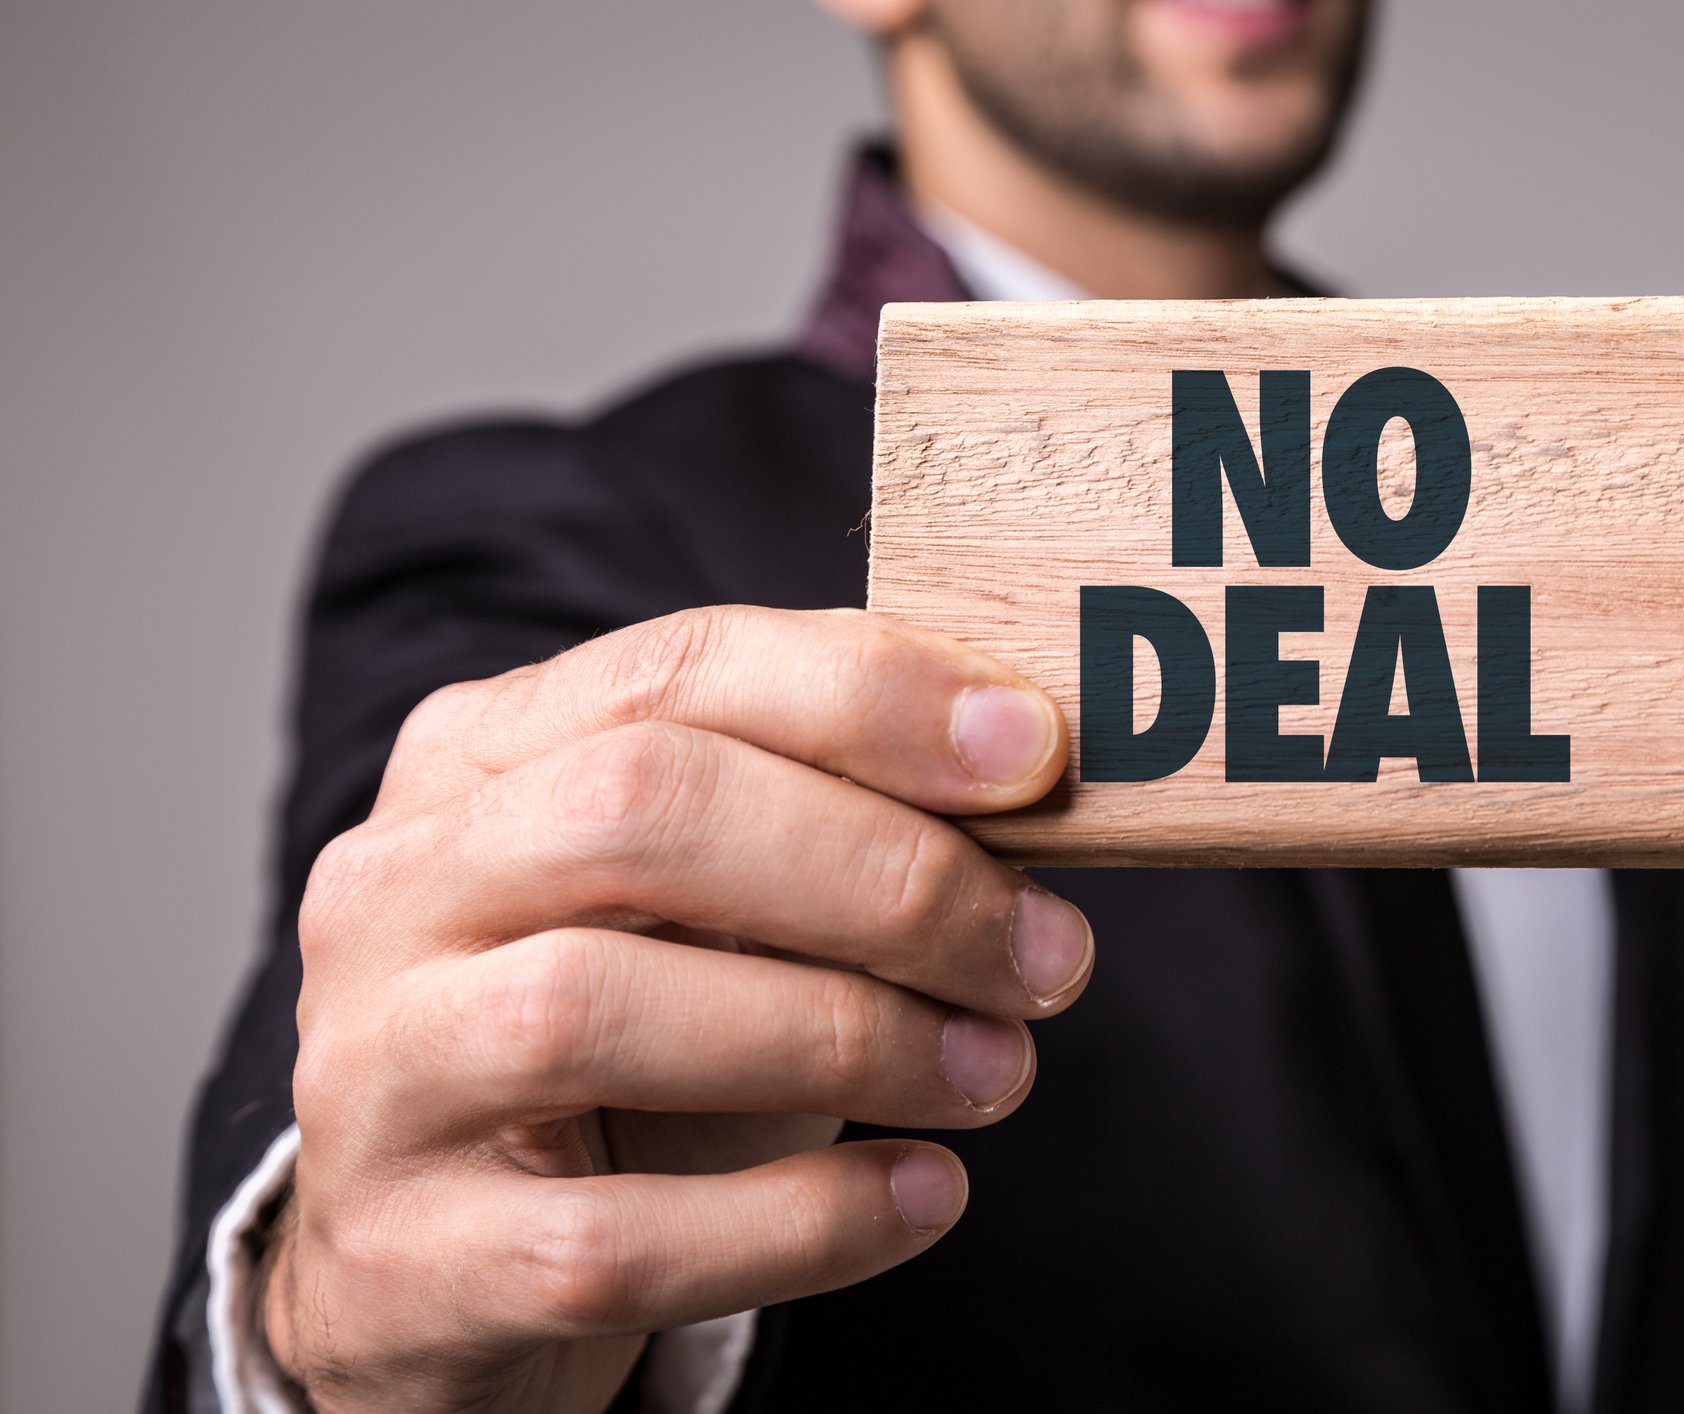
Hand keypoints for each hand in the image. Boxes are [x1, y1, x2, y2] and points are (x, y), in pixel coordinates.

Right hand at [259, 607, 1091, 1411]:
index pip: (678, 669)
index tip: (1035, 755)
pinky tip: (923, 1195)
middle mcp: (397, 890)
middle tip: (1044, 955)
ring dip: (849, 1037)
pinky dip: (801, 1222)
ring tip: (996, 1073)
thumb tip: (1031, 783)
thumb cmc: (622, 1045)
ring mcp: (378, 1073)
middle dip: (882, 875)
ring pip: (594, 1012)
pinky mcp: (412, 1259)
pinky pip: (616, 1239)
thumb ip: (823, 819)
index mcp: (480, 757)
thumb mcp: (700, 903)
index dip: (871, 701)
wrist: (443, 1266)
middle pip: (639, 813)